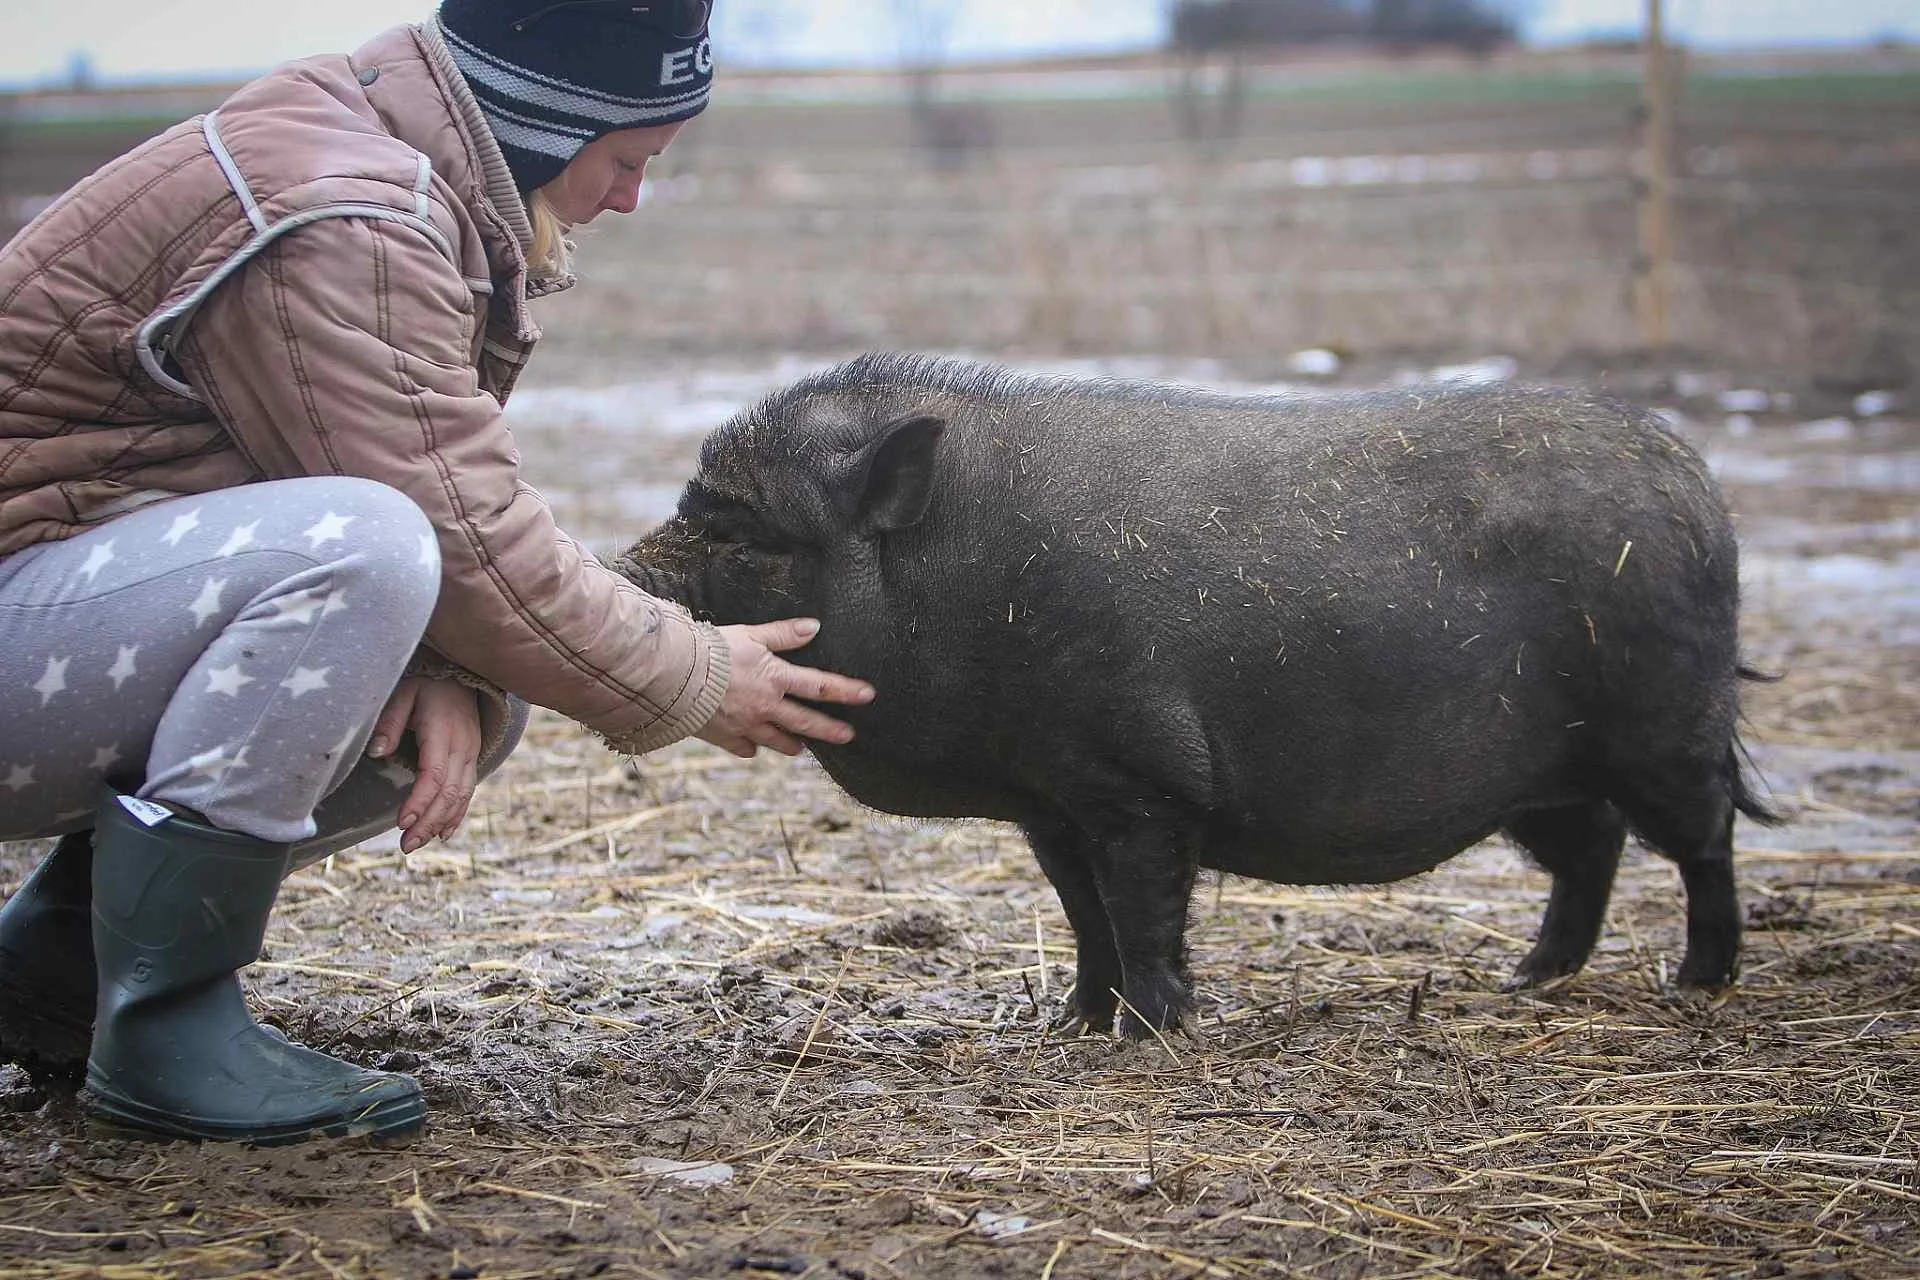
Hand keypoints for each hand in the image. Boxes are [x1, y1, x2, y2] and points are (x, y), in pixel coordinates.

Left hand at [367, 676, 483, 853]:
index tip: (401, 823)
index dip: (419, 801)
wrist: (461, 675)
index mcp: (444, 731)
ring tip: (416, 843)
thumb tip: (377, 752)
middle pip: (450, 793)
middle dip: (428, 822)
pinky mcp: (472, 759)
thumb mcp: (402, 693)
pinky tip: (443, 833)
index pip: (434, 774)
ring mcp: (471, 754)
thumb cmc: (425, 684)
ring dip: (440, 823)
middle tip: (405, 846)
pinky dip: (457, 815)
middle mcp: (463, 746)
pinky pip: (468, 792)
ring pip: (461, 796)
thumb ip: (390, 722)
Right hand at [696, 618, 874, 757]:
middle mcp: (766, 707)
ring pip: (777, 741)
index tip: (867, 695)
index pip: (819, 686)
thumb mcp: (751, 635)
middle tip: (849, 736)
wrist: (674, 676)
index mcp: (775, 679)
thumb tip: (814, 627)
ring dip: (791, 744)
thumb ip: (784, 634)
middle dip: (829, 731)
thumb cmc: (711, 650)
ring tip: (800, 748)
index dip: (845, 690)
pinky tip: (754, 747)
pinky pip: (744, 748)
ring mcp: (746, 726)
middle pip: (805, 722)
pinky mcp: (725, 737)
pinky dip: (751, 747)